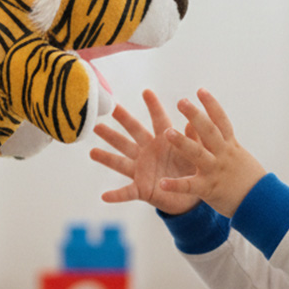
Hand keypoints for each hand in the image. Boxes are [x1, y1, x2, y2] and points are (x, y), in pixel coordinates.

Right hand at [91, 90, 201, 214]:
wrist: (190, 195)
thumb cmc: (192, 170)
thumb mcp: (196, 154)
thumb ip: (194, 139)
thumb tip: (193, 121)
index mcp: (164, 140)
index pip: (158, 120)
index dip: (153, 106)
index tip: (147, 91)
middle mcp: (148, 151)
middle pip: (133, 133)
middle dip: (122, 122)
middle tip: (109, 109)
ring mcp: (142, 169)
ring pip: (121, 161)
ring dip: (106, 157)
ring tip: (91, 152)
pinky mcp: (141, 189)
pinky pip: (127, 192)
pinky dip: (116, 195)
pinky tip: (104, 196)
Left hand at [160, 89, 266, 217]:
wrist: (263, 204)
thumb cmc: (251, 180)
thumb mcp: (240, 157)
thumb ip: (226, 144)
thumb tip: (218, 128)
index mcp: (231, 146)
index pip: (221, 121)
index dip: (211, 105)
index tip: (200, 90)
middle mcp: (223, 155)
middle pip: (208, 131)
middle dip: (195, 115)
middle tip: (181, 101)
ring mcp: (215, 171)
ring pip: (197, 153)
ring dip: (182, 142)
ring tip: (167, 132)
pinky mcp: (209, 189)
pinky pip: (190, 186)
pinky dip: (176, 185)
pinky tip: (162, 183)